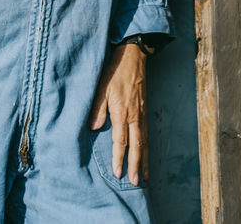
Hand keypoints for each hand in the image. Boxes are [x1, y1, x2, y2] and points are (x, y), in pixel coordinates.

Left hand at [88, 42, 147, 185]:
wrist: (133, 57)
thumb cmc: (114, 72)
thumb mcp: (101, 87)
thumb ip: (97, 108)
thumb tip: (93, 128)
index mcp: (123, 112)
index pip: (121, 141)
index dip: (119, 158)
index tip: (118, 173)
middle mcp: (135, 116)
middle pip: (137, 146)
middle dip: (136, 165)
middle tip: (136, 182)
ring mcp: (142, 114)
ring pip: (144, 142)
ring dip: (145, 160)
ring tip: (145, 176)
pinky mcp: (144, 110)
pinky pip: (146, 134)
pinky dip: (147, 147)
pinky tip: (146, 154)